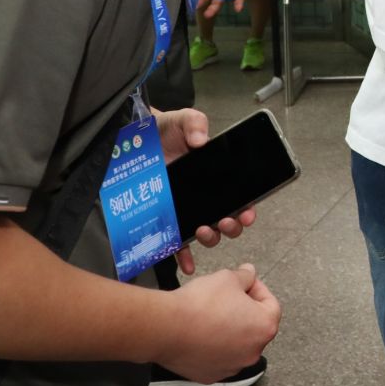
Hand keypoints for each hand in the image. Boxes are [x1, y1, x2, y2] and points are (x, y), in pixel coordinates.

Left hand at [155, 108, 257, 273]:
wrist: (136, 140)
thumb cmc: (164, 131)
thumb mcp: (183, 120)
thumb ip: (195, 122)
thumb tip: (202, 139)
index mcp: (219, 178)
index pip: (241, 198)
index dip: (248, 209)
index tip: (247, 213)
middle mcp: (206, 198)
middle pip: (228, 221)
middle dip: (232, 226)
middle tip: (226, 221)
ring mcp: (188, 210)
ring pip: (208, 234)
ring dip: (212, 238)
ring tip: (204, 230)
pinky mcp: (168, 219)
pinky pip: (179, 244)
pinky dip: (185, 257)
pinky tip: (188, 265)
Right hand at [158, 263, 279, 382]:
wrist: (166, 328)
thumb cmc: (200, 303)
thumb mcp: (227, 278)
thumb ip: (245, 276)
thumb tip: (249, 274)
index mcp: (265, 327)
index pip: (270, 305)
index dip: (257, 289)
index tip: (244, 283)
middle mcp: (253, 352)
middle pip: (254, 326)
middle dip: (243, 310)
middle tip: (226, 297)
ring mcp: (232, 367)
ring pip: (236, 344)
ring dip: (228, 330)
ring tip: (210, 315)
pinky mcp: (211, 375)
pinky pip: (217, 358)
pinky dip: (212, 347)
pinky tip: (199, 334)